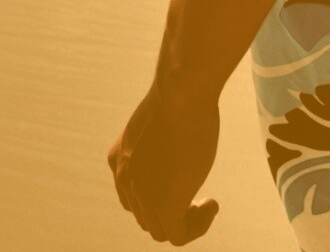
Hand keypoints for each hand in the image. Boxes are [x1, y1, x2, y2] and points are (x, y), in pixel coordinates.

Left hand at [107, 79, 220, 243]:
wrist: (180, 94)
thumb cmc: (179, 98)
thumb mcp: (158, 123)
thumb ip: (158, 145)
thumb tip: (173, 155)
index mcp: (118, 159)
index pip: (132, 197)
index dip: (158, 198)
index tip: (183, 184)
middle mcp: (124, 179)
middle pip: (145, 216)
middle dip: (172, 211)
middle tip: (197, 196)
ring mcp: (142, 194)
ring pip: (160, 230)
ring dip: (185, 221)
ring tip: (206, 203)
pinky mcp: (165, 204)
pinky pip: (177, 236)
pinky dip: (197, 227)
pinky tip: (211, 204)